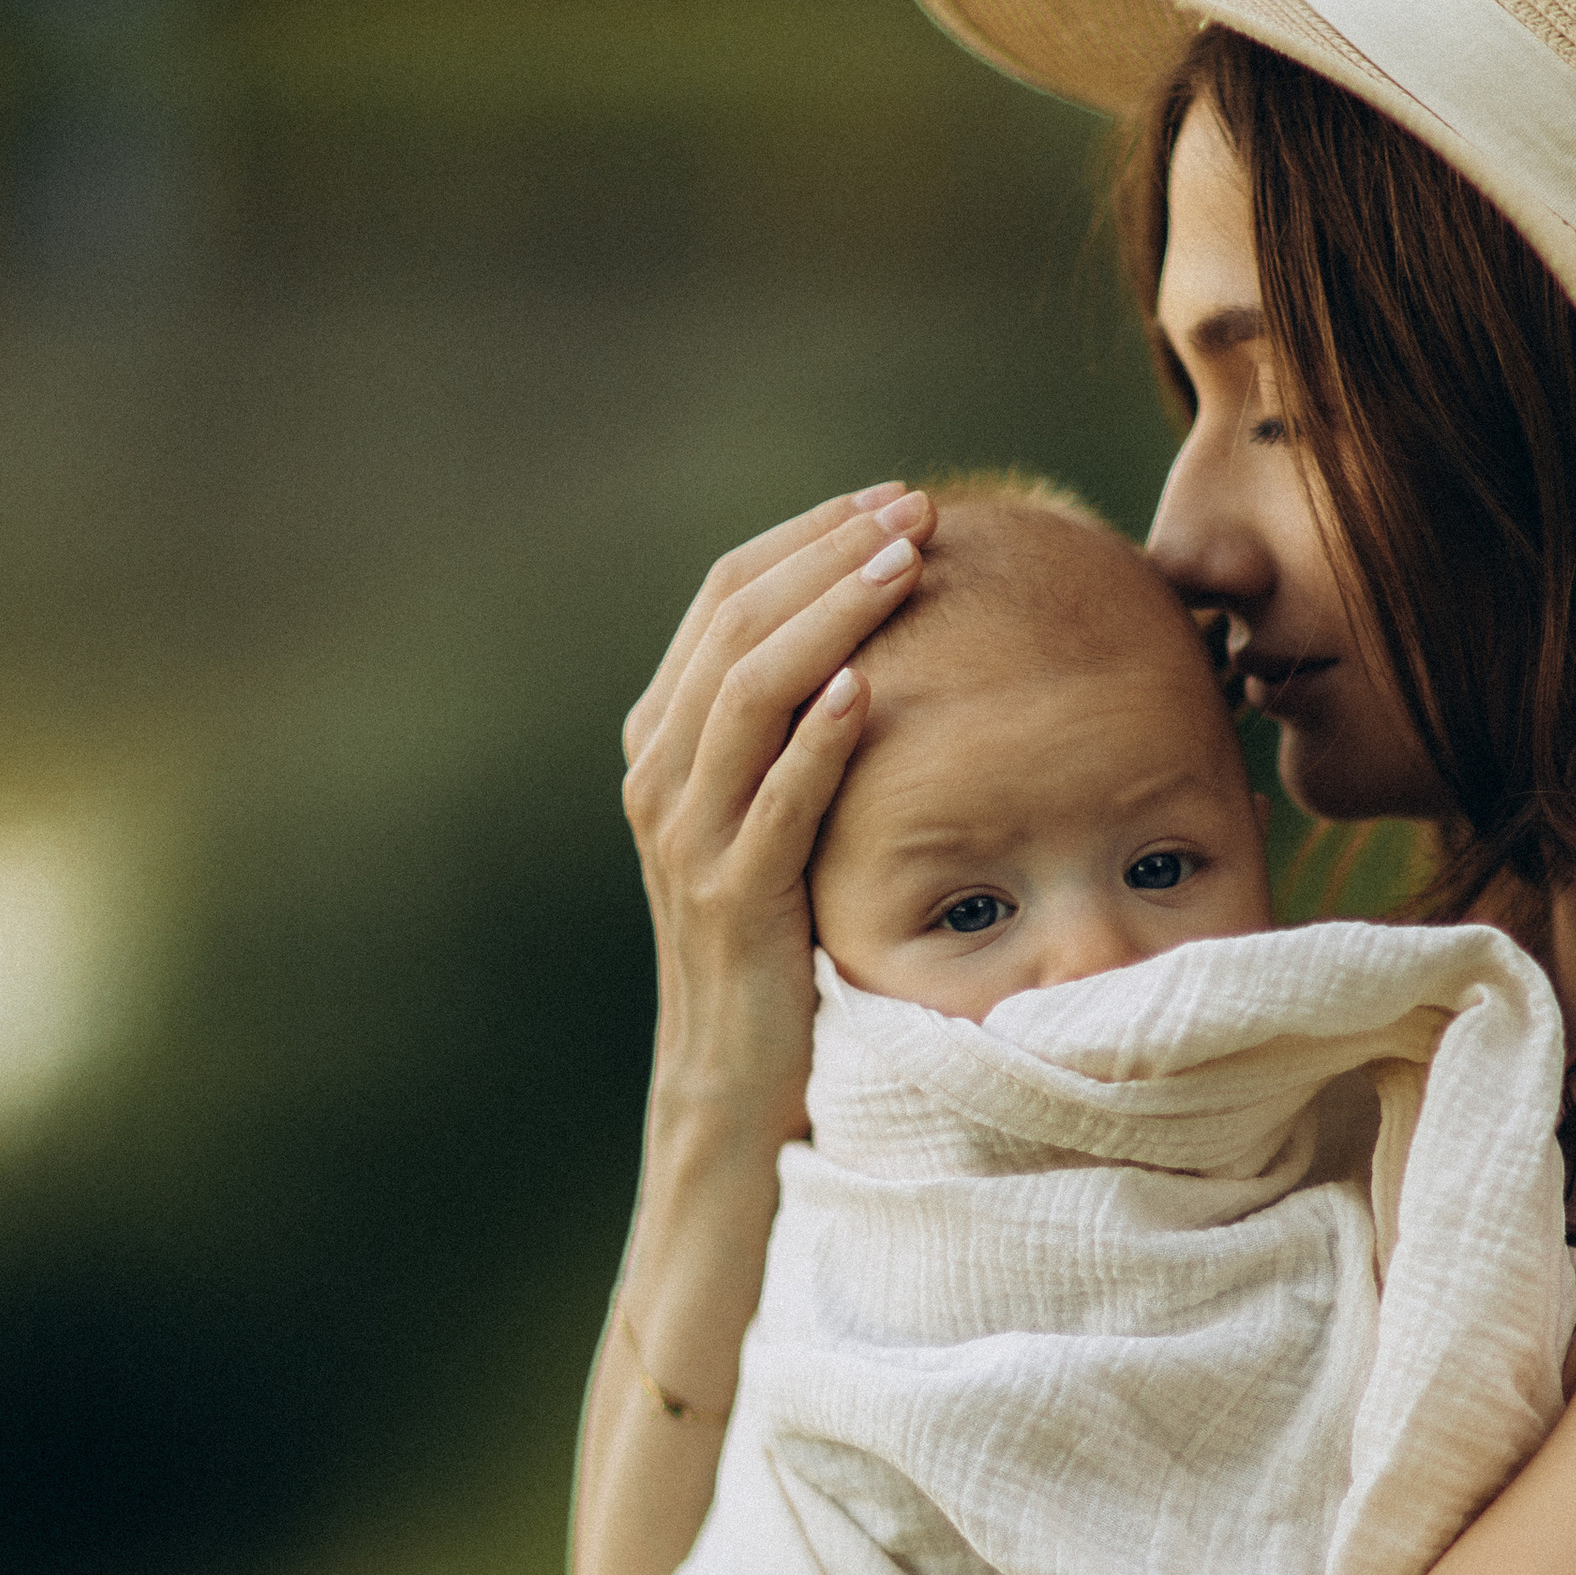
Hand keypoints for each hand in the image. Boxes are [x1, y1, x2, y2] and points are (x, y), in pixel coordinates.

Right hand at [624, 482, 933, 1151]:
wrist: (737, 1076)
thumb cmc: (782, 937)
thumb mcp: (777, 814)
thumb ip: (795, 730)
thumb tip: (879, 627)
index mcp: (666, 738)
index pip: (725, 596)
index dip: (807, 536)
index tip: (892, 498)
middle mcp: (660, 773)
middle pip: (733, 624)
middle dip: (827, 553)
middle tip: (915, 508)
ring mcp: (686, 837)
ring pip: (748, 693)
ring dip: (831, 617)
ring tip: (905, 564)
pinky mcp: (729, 900)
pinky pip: (773, 803)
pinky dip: (817, 740)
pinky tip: (868, 688)